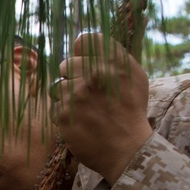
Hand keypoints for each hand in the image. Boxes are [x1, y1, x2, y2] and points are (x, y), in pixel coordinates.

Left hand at [50, 33, 152, 184]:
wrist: (127, 149)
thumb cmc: (131, 111)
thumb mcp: (134, 77)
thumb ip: (113, 55)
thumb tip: (82, 41)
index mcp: (114, 61)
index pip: (84, 40)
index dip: (81, 52)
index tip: (85, 64)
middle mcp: (95, 74)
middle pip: (66, 64)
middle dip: (72, 77)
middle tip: (85, 93)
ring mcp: (77, 94)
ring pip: (57, 86)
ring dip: (66, 97)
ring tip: (83, 110)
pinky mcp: (64, 114)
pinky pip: (54, 107)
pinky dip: (64, 115)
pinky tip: (79, 122)